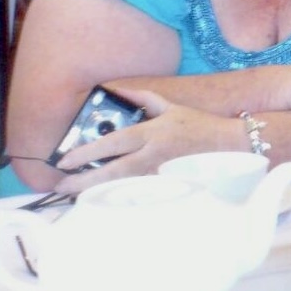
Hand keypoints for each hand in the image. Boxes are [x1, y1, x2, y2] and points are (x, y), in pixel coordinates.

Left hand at [51, 89, 233, 193]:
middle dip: (84, 180)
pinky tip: (101, 200)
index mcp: (152, 133)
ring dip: (96, 191)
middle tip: (62, 185)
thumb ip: (142, 97)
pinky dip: (117, 196)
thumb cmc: (198, 124)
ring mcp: (159, 174)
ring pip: (122, 186)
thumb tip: (115, 90)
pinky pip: (137, 192)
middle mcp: (153, 155)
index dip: (88, 152)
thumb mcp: (171, 106)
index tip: (65, 159)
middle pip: (112, 171)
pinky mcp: (166, 186)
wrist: (228, 145)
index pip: (114, 143)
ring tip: (75, 194)